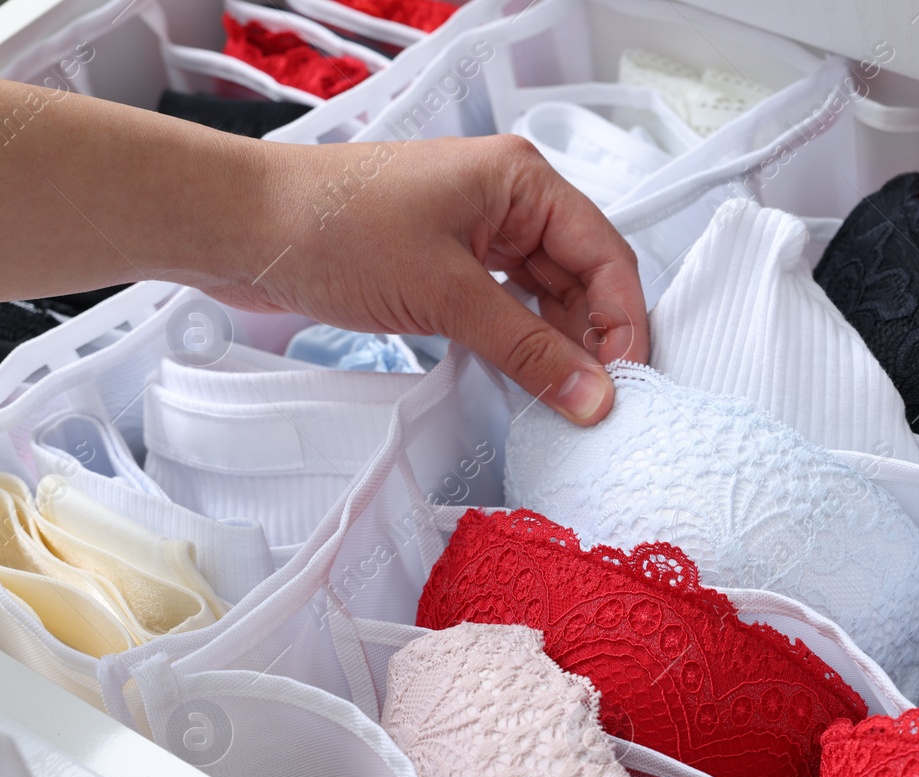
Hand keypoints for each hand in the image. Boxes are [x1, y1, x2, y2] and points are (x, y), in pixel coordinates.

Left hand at [216, 135, 648, 423]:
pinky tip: (527, 378)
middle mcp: (509, 201)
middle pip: (584, 279)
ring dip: (559, 347)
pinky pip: (510, 308)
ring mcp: (480, 232)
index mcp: (522, 181)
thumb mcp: (446, 294)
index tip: (626, 383)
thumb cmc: (330, 227)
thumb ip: (527, 349)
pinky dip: (523, 344)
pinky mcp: (450, 264)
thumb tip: (591, 394)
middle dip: (596, 340)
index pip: (605, 256)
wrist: (241, 227)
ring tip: (565, 399)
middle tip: (600, 402)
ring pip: (549, 298)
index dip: (624, 323)